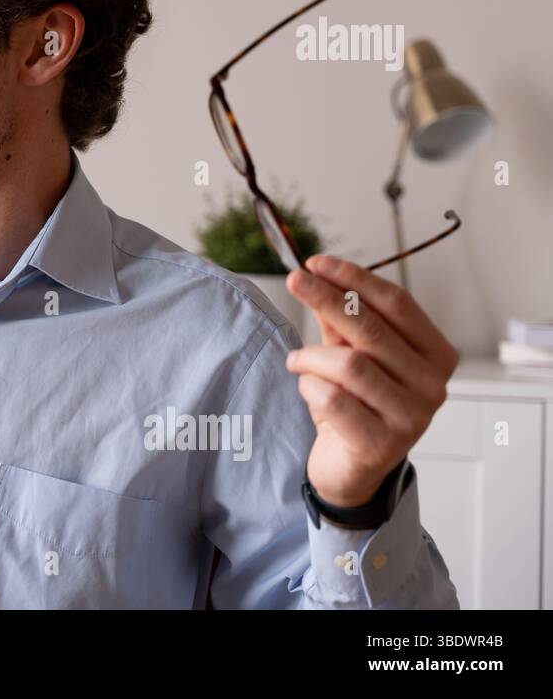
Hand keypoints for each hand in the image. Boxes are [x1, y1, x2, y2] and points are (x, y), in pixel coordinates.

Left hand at [284, 255, 458, 507]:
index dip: (355, 279)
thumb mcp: (351, 352)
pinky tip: (307, 389)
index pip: (397, 304)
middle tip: (294, 280)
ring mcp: (412, 418)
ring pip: (349, 364)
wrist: (352, 469)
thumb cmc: (356, 403)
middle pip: (371, 328)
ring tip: (297, 361)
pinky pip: (332, 399)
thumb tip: (315, 274)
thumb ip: (340, 318)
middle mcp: (433, 385)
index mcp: (436, 355)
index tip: (317, 262)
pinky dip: (309, 387)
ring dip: (310, 357)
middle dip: (327, 299)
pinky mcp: (383, 445)